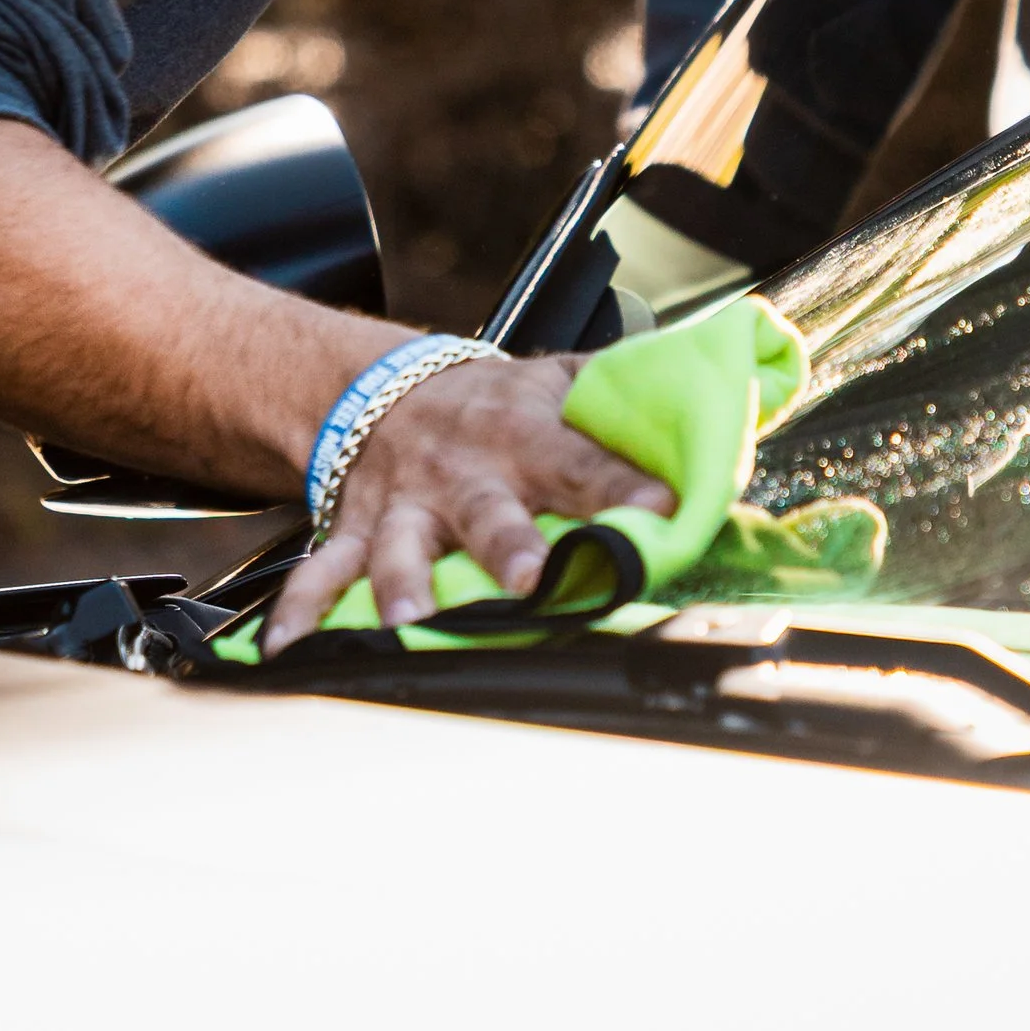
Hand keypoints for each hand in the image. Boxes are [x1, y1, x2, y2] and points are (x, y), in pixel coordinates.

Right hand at [261, 353, 673, 655]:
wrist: (387, 389)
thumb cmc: (497, 402)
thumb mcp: (564, 380)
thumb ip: (636, 400)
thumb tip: (744, 397)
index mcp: (527, 432)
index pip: (585, 458)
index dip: (622, 485)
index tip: (660, 513)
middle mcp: (464, 472)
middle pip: (488, 509)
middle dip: (507, 545)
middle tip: (529, 580)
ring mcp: (406, 506)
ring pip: (401, 547)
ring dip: (404, 586)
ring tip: (409, 626)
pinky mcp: (360, 532)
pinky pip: (323, 571)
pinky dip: (300, 611)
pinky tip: (285, 650)